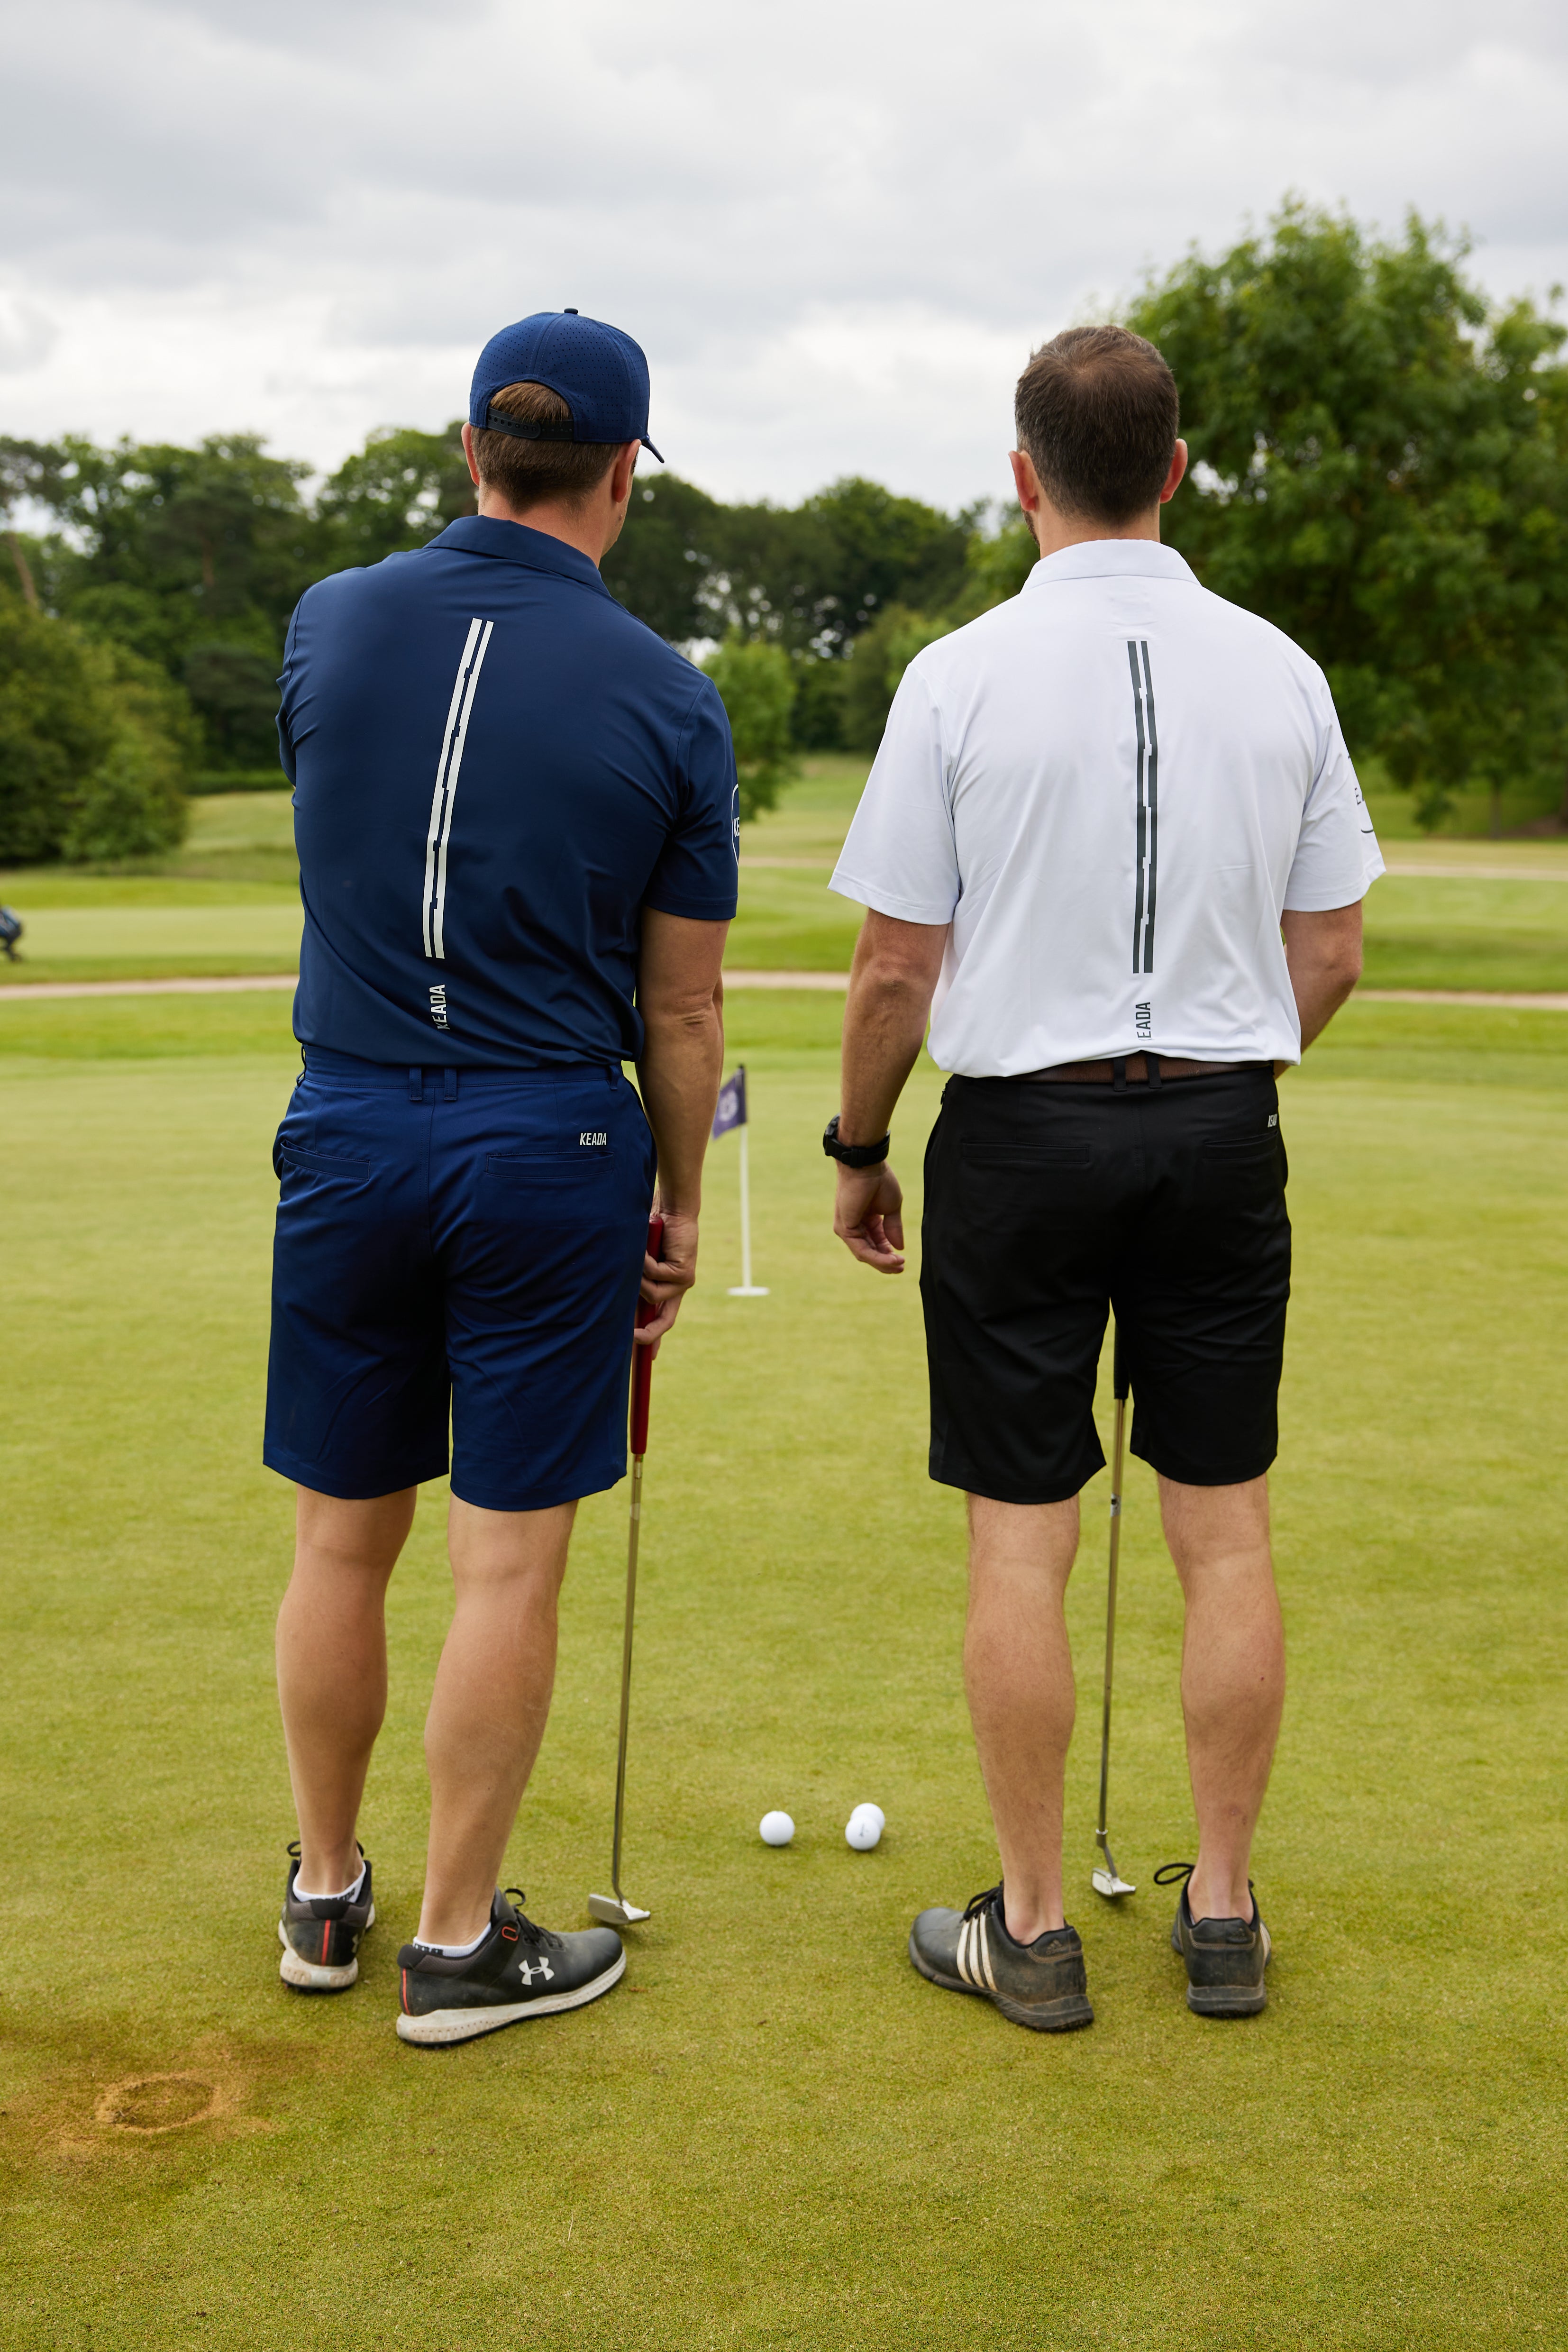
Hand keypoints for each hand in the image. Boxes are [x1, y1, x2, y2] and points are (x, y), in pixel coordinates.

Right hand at [636, 1205, 697, 1346]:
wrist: (673, 1209)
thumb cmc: (653, 1230)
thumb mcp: (640, 1262)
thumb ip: (634, 1281)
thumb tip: (615, 1305)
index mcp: (668, 1287)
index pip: (661, 1318)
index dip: (654, 1338)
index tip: (648, 1359)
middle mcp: (678, 1288)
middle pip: (665, 1321)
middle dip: (649, 1335)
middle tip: (633, 1340)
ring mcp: (683, 1282)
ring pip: (652, 1296)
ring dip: (637, 1279)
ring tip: (637, 1257)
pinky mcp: (685, 1274)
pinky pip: (655, 1278)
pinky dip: (645, 1264)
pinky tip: (646, 1248)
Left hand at [834, 1162, 904, 1273]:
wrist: (867, 1166)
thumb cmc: (879, 1180)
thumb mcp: (891, 1208)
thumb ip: (893, 1228)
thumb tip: (900, 1247)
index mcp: (865, 1220)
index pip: (876, 1243)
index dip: (888, 1254)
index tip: (903, 1260)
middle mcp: (853, 1226)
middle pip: (869, 1252)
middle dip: (886, 1262)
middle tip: (901, 1268)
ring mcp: (847, 1228)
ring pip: (865, 1254)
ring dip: (883, 1262)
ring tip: (898, 1265)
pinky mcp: (845, 1229)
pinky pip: (861, 1250)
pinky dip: (876, 1257)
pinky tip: (891, 1259)